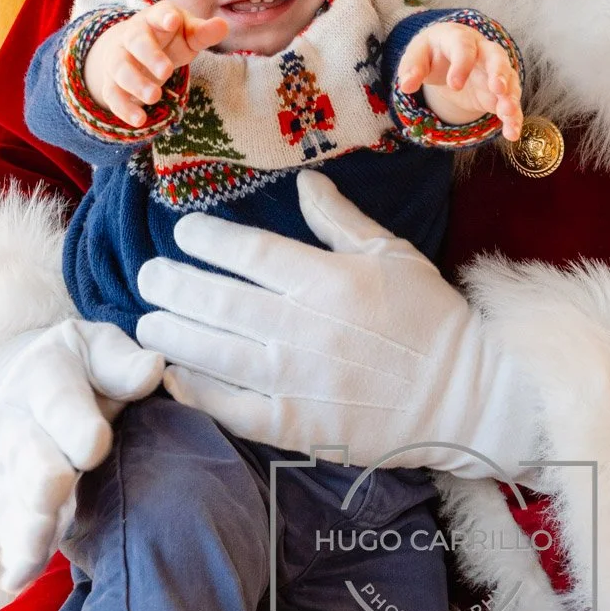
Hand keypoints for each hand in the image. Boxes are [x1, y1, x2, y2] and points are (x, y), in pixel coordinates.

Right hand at [0, 319, 164, 592]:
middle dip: (42, 479)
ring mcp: (6, 466)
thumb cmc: (81, 367)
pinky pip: (8, 527)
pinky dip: (16, 552)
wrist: (21, 386)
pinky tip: (21, 576)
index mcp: (44, 375)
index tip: (96, 446)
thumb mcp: (99, 347)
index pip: (58, 402)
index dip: (75, 425)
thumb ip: (122, 362)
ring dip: (27, 525)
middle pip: (28, 457)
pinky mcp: (5, 499)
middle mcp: (17, 423)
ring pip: (14, 500)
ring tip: (37, 550)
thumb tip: (153, 371)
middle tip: (58, 493)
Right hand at [83, 2, 227, 125]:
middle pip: (136, 42)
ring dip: (136, 84)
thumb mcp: (188, 34)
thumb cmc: (169, 38)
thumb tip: (223, 26)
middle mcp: (132, 36)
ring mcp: (119, 58)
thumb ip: (203, 32)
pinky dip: (124, 108)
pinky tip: (139, 121)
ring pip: (121, 69)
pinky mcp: (112, 81)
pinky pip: (112, 94)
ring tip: (155, 97)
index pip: (158, 13)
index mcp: (154, 19)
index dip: (164, 17)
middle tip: (167, 71)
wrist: (133, 49)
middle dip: (150, 56)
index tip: (173, 21)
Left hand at [136, 173, 537, 478]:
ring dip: (174, 333)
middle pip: (219, 301)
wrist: (463, 395)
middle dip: (174, 284)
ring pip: (215, 353)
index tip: (183, 231)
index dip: (209, 240)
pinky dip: (198, 392)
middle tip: (148, 275)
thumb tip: (302, 184)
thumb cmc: (430, 317)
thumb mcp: (392, 253)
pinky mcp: (297, 426)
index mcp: (328, 280)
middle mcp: (304, 328)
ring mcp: (297, 381)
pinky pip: (233, 409)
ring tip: (147, 320)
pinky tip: (174, 375)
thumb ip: (341, 220)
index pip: (251, 253)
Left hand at [397, 22, 523, 142]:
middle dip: (499, 71)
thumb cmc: (432, 53)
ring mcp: (495, 71)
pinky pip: (510, 102)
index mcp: (458, 38)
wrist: (447, 55)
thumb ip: (411, 68)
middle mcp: (482, 51)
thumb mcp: (417, 56)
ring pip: (509, 80)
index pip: (463, 46)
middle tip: (498, 88)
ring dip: (510, 96)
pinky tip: (512, 133)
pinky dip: (513, 117)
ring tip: (508, 114)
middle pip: (496, 56)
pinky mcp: (500, 91)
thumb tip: (406, 86)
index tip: (454, 85)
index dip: (461, 64)